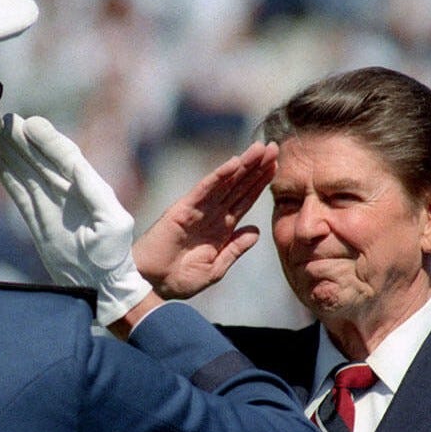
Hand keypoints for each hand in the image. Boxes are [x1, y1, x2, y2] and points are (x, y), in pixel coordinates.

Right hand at [0, 113, 151, 325]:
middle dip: (26, 141)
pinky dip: (10, 179)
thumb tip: (75, 165)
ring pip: (30, 174)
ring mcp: (53, 207)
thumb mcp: (111, 222)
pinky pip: (22, 195)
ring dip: (15, 154)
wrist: (102, 287)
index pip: (66, 157)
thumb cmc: (113, 256)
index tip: (29, 124)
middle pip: (44, 160)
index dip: (48, 140)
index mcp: (90, 189)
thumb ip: (94, 192)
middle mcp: (70, 194)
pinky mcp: (40, 223)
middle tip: (6, 121)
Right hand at [132, 140, 277, 298]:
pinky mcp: (184, 209)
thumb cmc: (180, 279)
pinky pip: (205, 189)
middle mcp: (212, 214)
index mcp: (222, 228)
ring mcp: (198, 209)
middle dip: (257, 167)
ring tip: (260, 148)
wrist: (153, 284)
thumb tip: (256, 231)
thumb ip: (235, 249)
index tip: (278, 166)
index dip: (261, 183)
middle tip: (274, 147)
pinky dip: (219, 175)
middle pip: (239, 185)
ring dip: (243, 165)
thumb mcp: (216, 268)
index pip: (245, 200)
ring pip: (225, 182)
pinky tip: (234, 162)